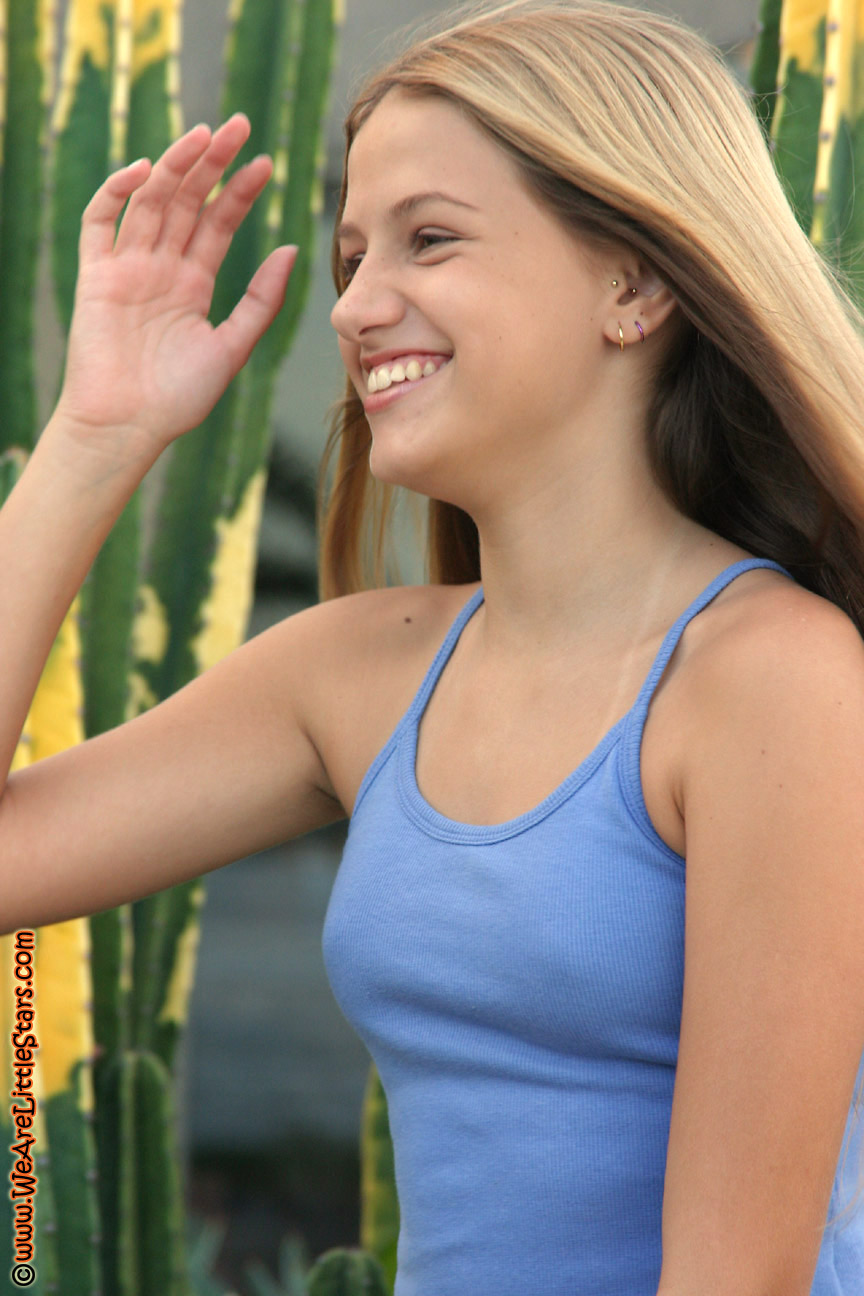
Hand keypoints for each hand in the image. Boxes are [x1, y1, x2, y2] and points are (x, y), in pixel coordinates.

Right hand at [53, 114, 295, 459]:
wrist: (129, 428)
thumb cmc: (179, 398)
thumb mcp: (233, 346)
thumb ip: (262, 300)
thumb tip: (292, 249)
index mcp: (192, 284)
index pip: (217, 223)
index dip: (239, 192)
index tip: (266, 165)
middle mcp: (161, 269)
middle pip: (186, 201)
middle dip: (210, 162)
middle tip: (238, 124)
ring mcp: (127, 268)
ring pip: (150, 202)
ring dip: (175, 165)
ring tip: (204, 136)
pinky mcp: (95, 276)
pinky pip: (100, 222)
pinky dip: (118, 193)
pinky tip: (147, 171)